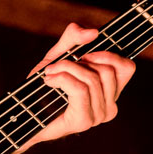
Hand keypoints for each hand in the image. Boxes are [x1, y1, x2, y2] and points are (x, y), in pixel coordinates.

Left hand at [24, 22, 135, 148]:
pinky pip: (80, 90)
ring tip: (49, 73)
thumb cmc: (43, 87)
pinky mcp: (84, 121)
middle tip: (56, 66)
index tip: (84, 55)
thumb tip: (94, 32)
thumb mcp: (58, 55)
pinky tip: (48, 81)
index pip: (127, 68)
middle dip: (77, 61)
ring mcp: (98, 116)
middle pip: (107, 71)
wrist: (25, 115)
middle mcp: (109, 105)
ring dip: (65, 69)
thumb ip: (74, 38)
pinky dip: (62, 79)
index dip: (108, 55)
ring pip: (92, 79)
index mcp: (110, 91)